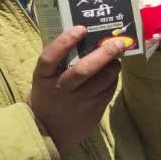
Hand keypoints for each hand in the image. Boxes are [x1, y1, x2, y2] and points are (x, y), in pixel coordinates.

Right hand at [28, 26, 125, 150]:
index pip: (50, 57)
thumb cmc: (48, 95)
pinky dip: (113, 79)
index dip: (65, 41)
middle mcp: (61, 89)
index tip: (81, 28)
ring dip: (113, 65)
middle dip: (103, 54)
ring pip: (103, 80)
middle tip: (117, 43)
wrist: (48, 131)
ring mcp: (78, 102)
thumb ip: (59, 59)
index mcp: (43, 77)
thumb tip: (86, 34)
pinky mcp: (93, 112)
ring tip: (115, 57)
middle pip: (83, 70)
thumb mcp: (45, 77)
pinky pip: (108, 90)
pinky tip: (111, 73)